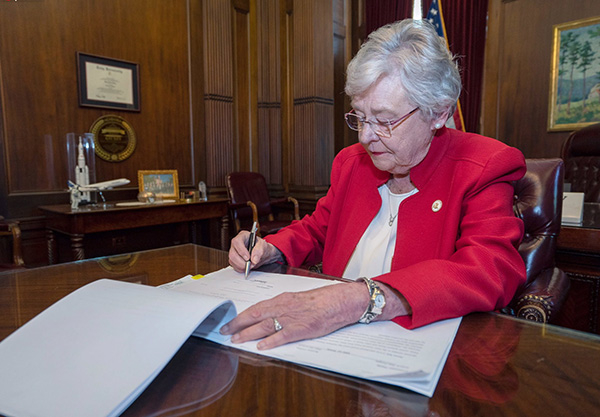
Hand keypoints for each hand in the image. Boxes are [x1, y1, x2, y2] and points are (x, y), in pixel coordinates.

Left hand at [219, 281, 368, 349]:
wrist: (338, 301)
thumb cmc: (320, 300)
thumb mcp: (297, 299)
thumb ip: (282, 306)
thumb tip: (268, 314)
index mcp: (282, 299)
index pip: (256, 307)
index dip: (241, 316)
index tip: (230, 321)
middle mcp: (283, 307)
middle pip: (255, 316)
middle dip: (238, 324)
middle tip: (225, 331)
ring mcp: (292, 318)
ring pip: (264, 326)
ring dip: (248, 333)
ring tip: (236, 339)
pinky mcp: (301, 329)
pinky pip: (283, 335)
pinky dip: (271, 341)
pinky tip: (261, 347)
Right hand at [228, 231, 281, 272]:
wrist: (263, 253)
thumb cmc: (262, 247)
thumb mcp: (264, 246)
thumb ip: (259, 251)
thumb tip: (254, 259)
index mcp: (243, 236)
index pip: (237, 242)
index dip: (241, 251)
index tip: (248, 258)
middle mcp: (236, 243)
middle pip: (232, 253)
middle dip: (241, 262)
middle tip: (251, 265)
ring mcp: (234, 251)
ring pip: (232, 260)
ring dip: (241, 266)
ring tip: (251, 266)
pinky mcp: (234, 259)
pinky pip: (234, 265)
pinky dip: (240, 268)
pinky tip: (247, 267)